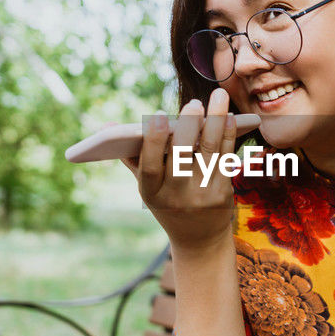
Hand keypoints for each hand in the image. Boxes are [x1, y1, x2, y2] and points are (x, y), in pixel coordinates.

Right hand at [122, 87, 237, 249]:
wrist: (199, 240)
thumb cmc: (168, 203)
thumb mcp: (148, 186)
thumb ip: (132, 156)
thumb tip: (107, 126)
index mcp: (151, 194)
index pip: (149, 167)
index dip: (153, 141)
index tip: (158, 115)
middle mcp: (176, 197)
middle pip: (183, 156)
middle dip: (189, 127)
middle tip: (194, 103)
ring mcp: (202, 196)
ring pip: (210, 152)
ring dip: (215, 121)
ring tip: (218, 96)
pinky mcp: (223, 193)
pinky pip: (226, 158)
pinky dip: (227, 135)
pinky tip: (227, 116)